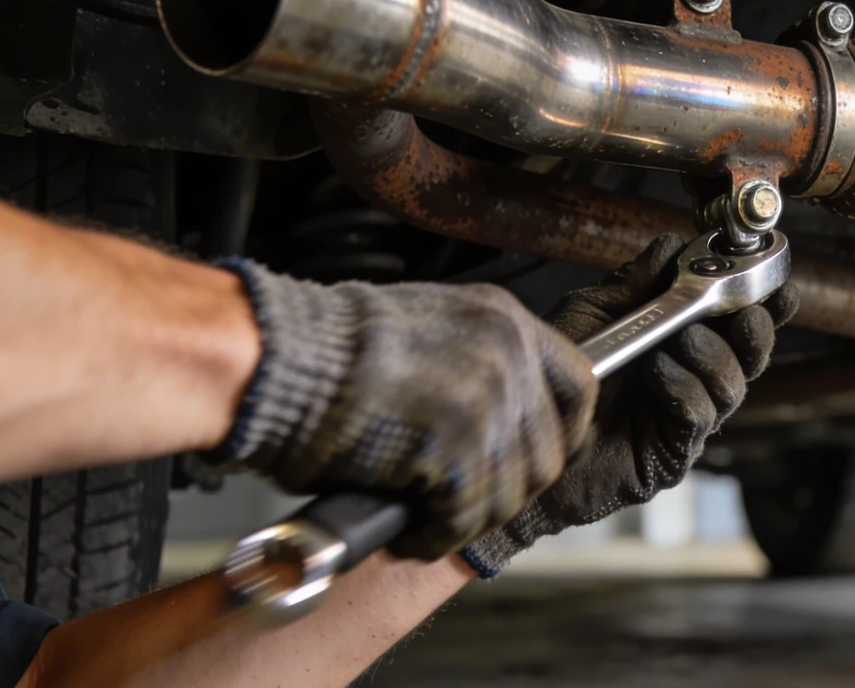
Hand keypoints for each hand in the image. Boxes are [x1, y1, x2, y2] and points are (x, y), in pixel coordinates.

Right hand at [210, 261, 597, 559]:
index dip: (563, 432)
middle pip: (549, 450)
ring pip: (511, 491)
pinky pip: (467, 516)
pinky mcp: (457, 449)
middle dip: (510, 487)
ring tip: (429, 518)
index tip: (543, 456)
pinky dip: (438, 536)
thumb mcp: (428, 326)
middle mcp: (507, 355)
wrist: (276, 360)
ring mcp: (487, 401)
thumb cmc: (326, 348)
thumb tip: (503, 416)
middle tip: (466, 501)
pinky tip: (411, 532)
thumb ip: (478, 362)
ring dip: (469, 515)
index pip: (578, 385)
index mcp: (503, 318)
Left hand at [462, 235, 798, 576]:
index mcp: (682, 346)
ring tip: (681, 339)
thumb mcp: (592, 315)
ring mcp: (685, 422)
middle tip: (743, 312)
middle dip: (756, 331)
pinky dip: (686, 387)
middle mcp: (692, 382)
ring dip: (714, 356)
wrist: (524, 438)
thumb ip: (634, 284)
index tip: (778, 285)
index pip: (737, 324)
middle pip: (750, 357)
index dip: (765, 306)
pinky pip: (700, 417)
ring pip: (733, 387)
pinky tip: (660, 372)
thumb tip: (671, 244)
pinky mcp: (671, 455)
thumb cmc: (555, 378)